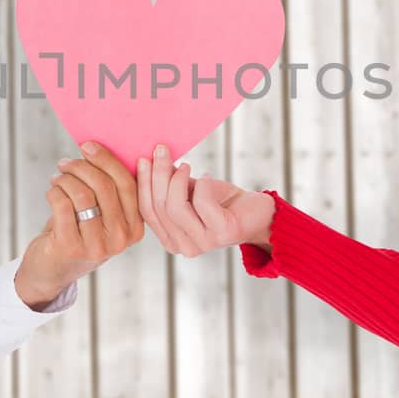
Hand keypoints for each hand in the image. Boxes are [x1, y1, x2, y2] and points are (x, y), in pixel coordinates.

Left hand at [16, 140, 144, 308]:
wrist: (52, 269)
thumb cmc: (78, 234)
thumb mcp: (103, 216)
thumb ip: (110, 191)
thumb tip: (99, 149)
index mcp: (135, 228)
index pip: (127, 184)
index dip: (108, 160)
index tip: (89, 146)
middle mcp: (120, 238)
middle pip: (104, 186)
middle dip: (82, 166)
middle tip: (66, 162)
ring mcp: (96, 245)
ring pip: (83, 194)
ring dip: (66, 178)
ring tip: (58, 178)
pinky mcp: (71, 247)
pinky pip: (63, 205)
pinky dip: (55, 191)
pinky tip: (52, 192)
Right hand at [136, 143, 273, 256]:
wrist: (256, 212)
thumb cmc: (220, 201)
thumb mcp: (188, 192)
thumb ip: (168, 184)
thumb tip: (148, 160)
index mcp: (170, 240)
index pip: (146, 212)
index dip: (143, 184)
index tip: (143, 159)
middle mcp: (183, 247)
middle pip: (160, 208)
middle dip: (158, 175)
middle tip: (161, 150)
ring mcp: (203, 242)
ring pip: (175, 207)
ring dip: (176, 178)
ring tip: (185, 164)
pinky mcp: (222, 232)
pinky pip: (201, 202)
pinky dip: (202, 184)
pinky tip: (206, 177)